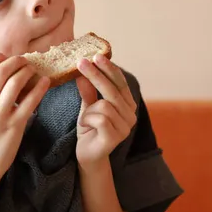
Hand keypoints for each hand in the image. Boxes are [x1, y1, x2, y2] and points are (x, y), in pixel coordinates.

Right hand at [0, 53, 49, 179]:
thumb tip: (2, 62)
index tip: (6, 58)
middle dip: (15, 61)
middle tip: (24, 61)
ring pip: (15, 83)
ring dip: (27, 71)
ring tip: (33, 70)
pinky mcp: (14, 125)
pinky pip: (30, 101)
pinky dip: (40, 87)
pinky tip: (45, 81)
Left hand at [75, 53, 136, 169]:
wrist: (88, 156)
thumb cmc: (90, 129)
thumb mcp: (87, 106)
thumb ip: (89, 90)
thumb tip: (83, 70)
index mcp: (127, 105)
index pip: (120, 82)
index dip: (109, 68)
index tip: (96, 55)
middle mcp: (130, 115)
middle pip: (113, 90)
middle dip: (96, 75)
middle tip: (81, 62)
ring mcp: (125, 127)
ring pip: (104, 104)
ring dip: (88, 110)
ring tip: (85, 119)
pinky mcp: (115, 138)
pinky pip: (98, 118)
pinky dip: (87, 119)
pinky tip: (85, 126)